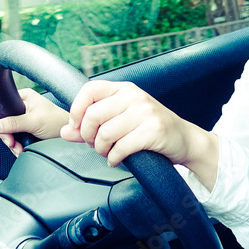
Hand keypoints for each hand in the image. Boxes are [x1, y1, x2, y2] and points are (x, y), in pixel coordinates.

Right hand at [0, 88, 68, 155]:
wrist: (70, 134)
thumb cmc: (57, 122)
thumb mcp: (33, 122)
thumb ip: (13, 123)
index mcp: (24, 97)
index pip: (1, 103)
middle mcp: (22, 106)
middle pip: (3, 120)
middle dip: (6, 135)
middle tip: (12, 143)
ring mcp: (24, 118)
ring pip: (7, 131)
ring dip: (11, 142)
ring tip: (19, 148)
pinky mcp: (26, 129)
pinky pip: (14, 137)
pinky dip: (16, 145)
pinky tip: (21, 149)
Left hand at [59, 80, 218, 186]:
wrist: (184, 139)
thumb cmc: (149, 128)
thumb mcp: (120, 120)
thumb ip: (90, 125)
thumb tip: (64, 131)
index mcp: (124, 89)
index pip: (90, 89)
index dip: (76, 108)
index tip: (75, 126)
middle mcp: (134, 96)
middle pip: (93, 115)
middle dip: (87, 136)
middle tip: (94, 145)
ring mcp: (145, 112)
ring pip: (105, 133)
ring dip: (101, 149)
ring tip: (107, 153)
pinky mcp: (153, 131)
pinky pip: (121, 148)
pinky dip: (114, 158)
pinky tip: (116, 160)